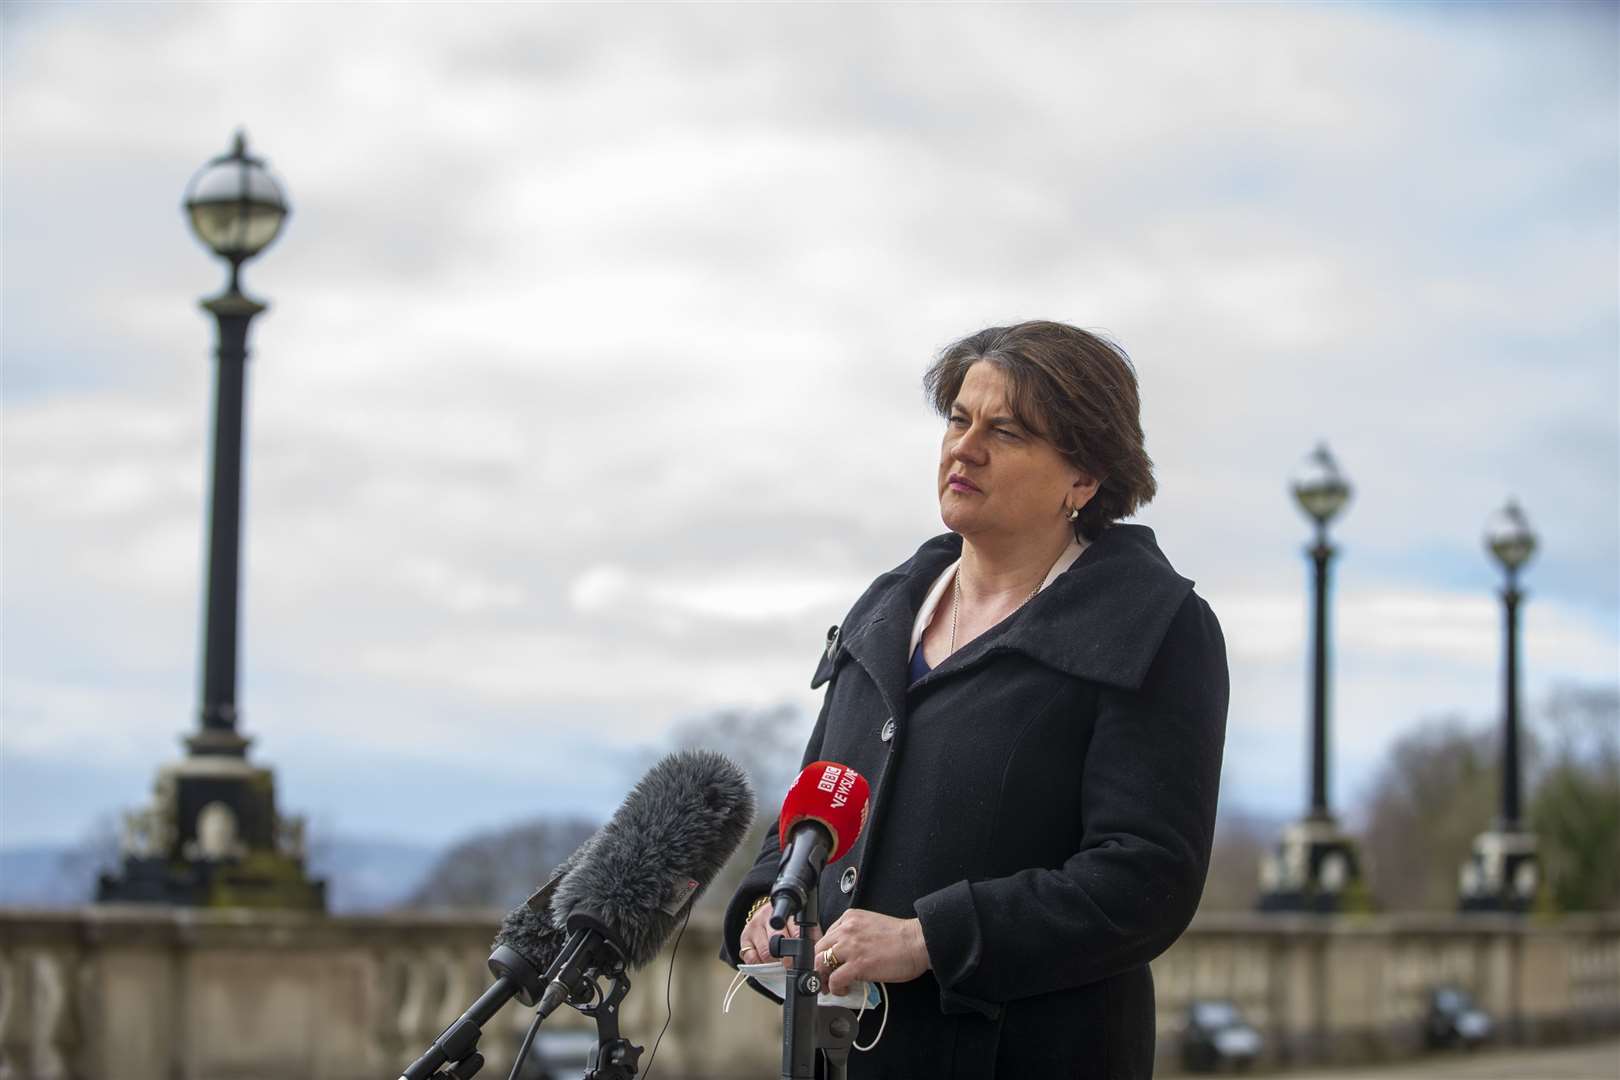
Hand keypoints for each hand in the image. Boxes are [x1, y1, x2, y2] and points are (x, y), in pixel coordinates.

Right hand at [738, 899, 812, 971]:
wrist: (768, 915)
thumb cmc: (788, 925)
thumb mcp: (802, 927)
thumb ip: (811, 938)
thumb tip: (816, 958)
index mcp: (787, 913)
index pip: (795, 931)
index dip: (798, 949)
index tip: (800, 961)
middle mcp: (768, 916)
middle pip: (777, 942)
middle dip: (785, 959)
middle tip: (789, 965)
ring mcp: (755, 926)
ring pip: (765, 952)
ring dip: (773, 963)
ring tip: (778, 962)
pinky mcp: (744, 937)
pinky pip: (751, 957)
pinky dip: (759, 964)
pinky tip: (765, 961)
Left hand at [814, 908, 929, 995]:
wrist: (917, 943)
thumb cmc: (901, 937)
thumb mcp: (871, 926)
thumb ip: (854, 935)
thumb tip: (844, 954)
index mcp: (850, 918)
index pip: (825, 936)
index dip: (824, 953)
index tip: (827, 964)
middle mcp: (846, 930)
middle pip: (818, 949)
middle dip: (818, 966)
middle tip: (823, 979)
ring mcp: (850, 947)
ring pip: (821, 963)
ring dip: (823, 978)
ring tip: (831, 987)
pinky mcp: (857, 965)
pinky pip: (834, 979)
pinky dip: (835, 988)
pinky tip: (843, 989)